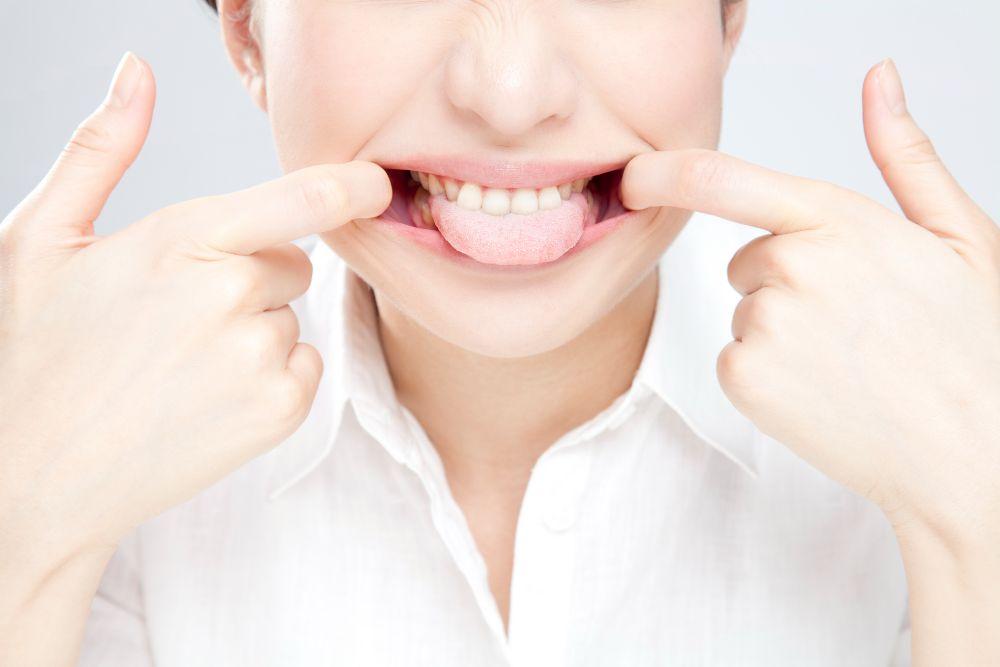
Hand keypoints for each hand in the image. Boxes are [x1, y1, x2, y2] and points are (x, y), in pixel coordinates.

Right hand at [0, 53, 391, 571]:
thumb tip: (137, 72)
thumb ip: (101, 148)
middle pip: (292, 261)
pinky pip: (308, 366)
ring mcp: (258, 358)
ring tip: (184, 362)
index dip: (351, 186)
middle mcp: (230, 294)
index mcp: (181, 238)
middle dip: (251, 275)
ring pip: (294, 316)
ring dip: (256, 330)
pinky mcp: (279, 412)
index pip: (301, 197)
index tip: (378, 183)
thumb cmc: (34, 352)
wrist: (33, 475)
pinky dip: (274, 376)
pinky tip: (210, 394)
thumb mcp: (43, 238)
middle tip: (179, 314)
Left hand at [620, 58, 999, 544]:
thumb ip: (904, 154)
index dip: (664, 173)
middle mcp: (793, 266)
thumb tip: (879, 79)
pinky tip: (824, 391)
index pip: (723, 180)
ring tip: (848, 361)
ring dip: (781, 332)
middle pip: (746, 261)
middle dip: (784, 282)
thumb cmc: (971, 344)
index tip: (633, 177)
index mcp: (840, 221)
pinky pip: (735, 359)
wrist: (971, 451)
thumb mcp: (957, 235)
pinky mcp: (745, 379)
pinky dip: (767, 376)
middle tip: (852, 321)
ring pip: (745, 313)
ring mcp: (765, 325)